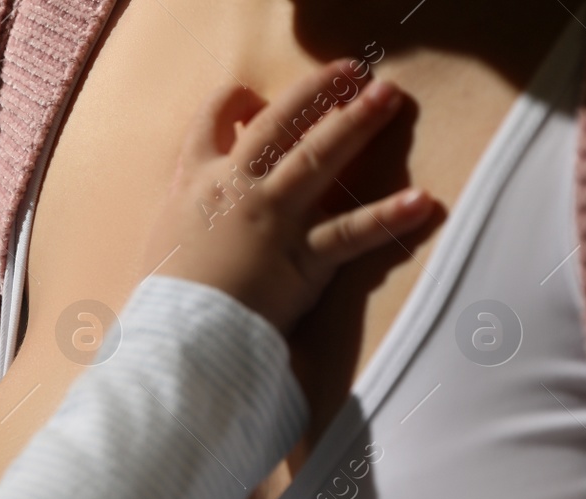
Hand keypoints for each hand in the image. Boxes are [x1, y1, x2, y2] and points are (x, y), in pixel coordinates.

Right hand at [145, 60, 434, 332]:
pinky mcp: (301, 258)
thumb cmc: (163, 301)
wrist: (175, 338)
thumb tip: (196, 213)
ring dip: (356, 123)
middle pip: (277, 124)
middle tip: (350, 73)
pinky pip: (350, 233)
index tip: (255, 99)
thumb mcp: (163, 243)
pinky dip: (387, 218)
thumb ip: (186, 216)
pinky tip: (421, 202)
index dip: (234, 101)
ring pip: (317, 158)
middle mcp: (235, 190)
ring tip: (388, 98)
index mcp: (195, 185)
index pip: (211, 122)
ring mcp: (271, 219)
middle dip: (316, 92)